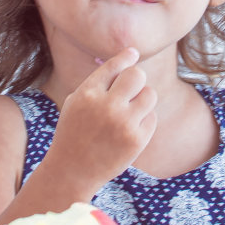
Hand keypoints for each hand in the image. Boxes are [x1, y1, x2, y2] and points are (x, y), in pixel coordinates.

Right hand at [48, 48, 157, 189]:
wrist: (72, 170)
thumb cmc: (75, 131)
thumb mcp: (76, 102)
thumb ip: (99, 81)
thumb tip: (130, 55)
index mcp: (87, 94)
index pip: (114, 66)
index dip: (126, 57)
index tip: (133, 53)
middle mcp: (106, 106)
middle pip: (137, 75)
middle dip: (136, 79)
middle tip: (130, 89)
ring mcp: (123, 124)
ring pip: (150, 94)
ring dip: (142, 99)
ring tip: (130, 110)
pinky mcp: (137, 140)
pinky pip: (151, 117)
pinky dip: (143, 120)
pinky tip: (129, 129)